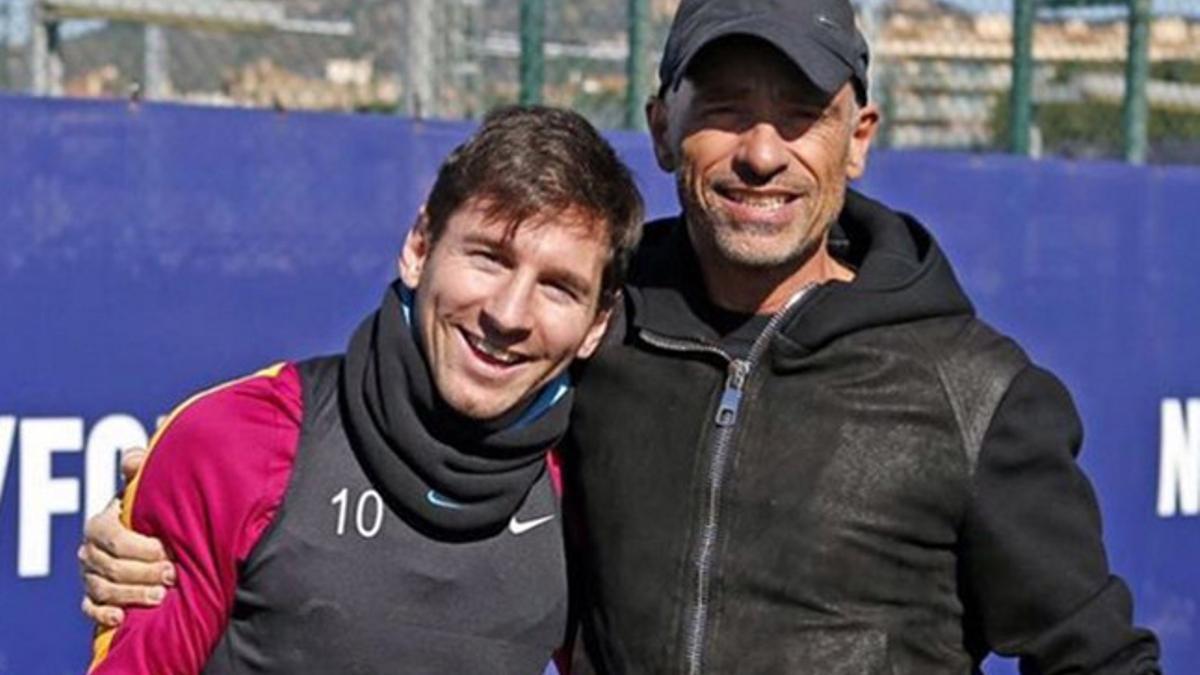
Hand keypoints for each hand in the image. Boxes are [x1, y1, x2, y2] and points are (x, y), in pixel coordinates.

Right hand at [78, 448, 175, 626]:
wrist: (164, 536)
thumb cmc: (157, 507)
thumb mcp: (153, 486)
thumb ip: (143, 470)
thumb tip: (131, 458)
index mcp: (102, 522)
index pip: (111, 537)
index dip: (139, 546)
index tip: (167, 550)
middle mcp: (90, 550)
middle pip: (109, 566)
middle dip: (142, 572)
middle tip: (173, 575)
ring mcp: (90, 575)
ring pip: (102, 589)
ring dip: (132, 594)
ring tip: (161, 596)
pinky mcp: (95, 598)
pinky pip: (90, 609)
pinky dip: (103, 614)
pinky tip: (122, 617)